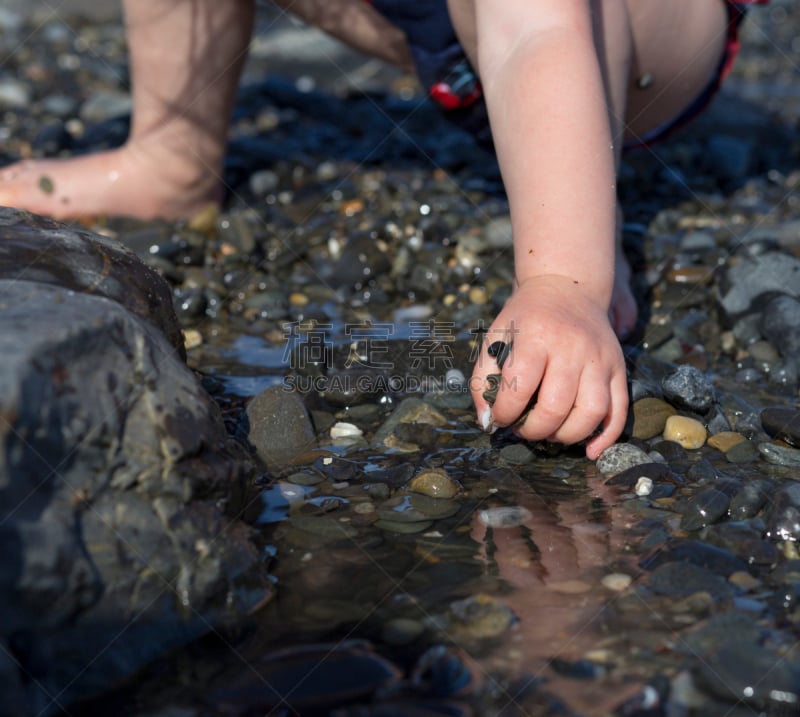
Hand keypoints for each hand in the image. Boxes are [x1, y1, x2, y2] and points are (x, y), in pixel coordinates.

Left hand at [471, 275, 627, 458]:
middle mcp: (572, 348)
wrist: (566, 287)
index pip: (520, 387)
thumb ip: (484, 379)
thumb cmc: (525, 319)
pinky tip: (589, 451)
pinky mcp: (619, 368)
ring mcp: (599, 359)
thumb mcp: (495, 337)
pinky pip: (620, 410)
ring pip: (592, 412)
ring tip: (551, 434)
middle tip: (524, 430)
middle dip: (535, 430)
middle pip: (557, 405)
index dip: (506, 413)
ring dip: (568, 436)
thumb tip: (488, 423)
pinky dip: (607, 437)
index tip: (501, 418)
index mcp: (537, 337)